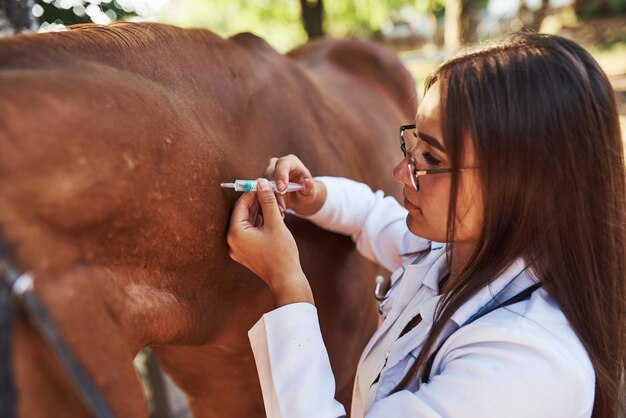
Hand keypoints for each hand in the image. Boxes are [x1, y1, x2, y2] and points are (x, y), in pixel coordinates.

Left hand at [227, 178, 313, 305]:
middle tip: (270, 191)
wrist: (286, 280)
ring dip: (260, 213)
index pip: (241, 205)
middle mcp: (232, 242)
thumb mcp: (275, 223)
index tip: (263, 183)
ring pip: (247, 223)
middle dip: (257, 202)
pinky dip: (259, 224)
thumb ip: (267, 201)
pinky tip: (272, 217)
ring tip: (274, 204)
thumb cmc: (282, 253)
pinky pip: (250, 233)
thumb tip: (261, 182)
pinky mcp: (246, 253)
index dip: (253, 192)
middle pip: (243, 213)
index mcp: (236, 233)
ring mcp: (238, 249)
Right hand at [264, 154, 326, 216]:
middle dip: (274, 192)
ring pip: (262, 185)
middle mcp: (276, 165)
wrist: (298, 198)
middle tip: (280, 207)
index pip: (283, 164)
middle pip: (269, 175)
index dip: (281, 175)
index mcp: (290, 162)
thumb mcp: (310, 191)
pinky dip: (263, 203)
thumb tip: (307, 182)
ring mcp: (267, 174)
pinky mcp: (261, 184)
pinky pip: (258, 192)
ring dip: (268, 200)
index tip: (281, 189)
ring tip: (277, 212)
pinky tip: (269, 213)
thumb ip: (309, 188)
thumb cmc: (305, 192)